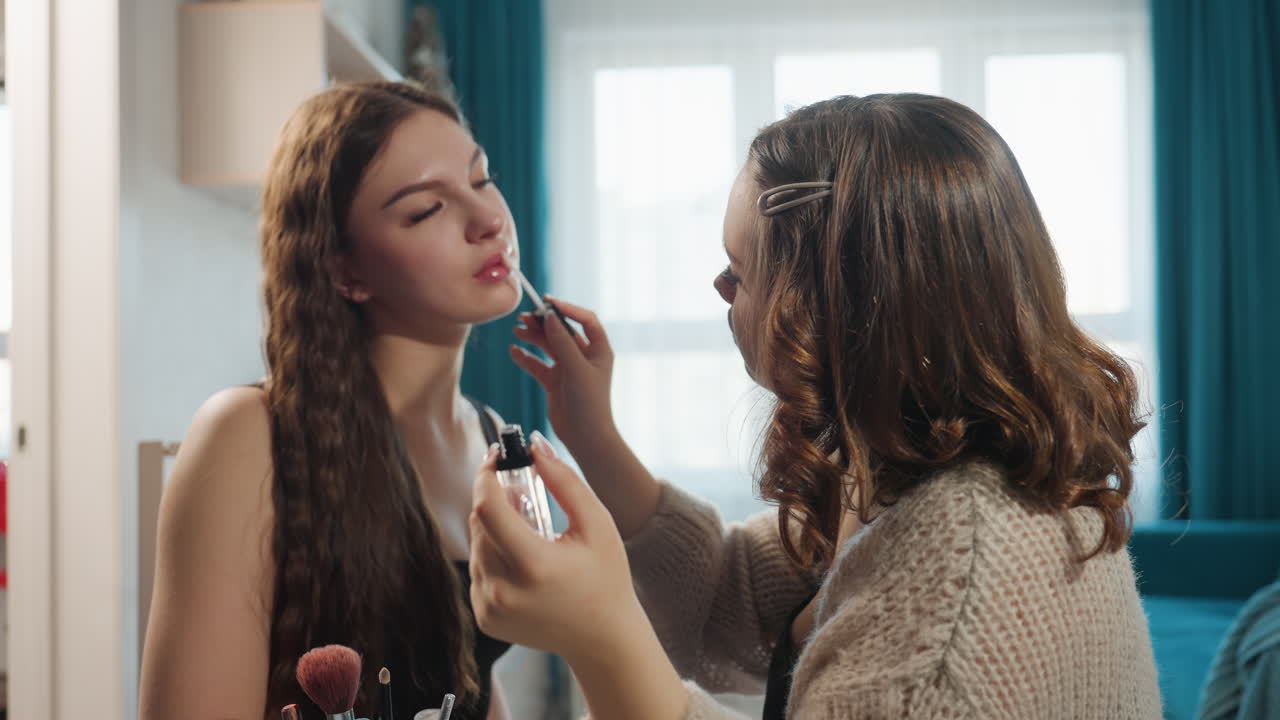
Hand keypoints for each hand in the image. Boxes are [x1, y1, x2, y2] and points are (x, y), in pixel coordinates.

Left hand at [468, 432, 641, 663]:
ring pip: (476, 546)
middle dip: (496, 499)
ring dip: (495, 528)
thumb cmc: (606, 577)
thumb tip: (535, 444)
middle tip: (522, 490)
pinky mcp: (485, 618)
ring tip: (530, 527)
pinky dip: (494, 556)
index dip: (487, 475)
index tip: (496, 456)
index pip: (488, 507)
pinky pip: (478, 570)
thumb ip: (565, 480)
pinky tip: (524, 559)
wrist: (602, 639)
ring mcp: (490, 608)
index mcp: (533, 566)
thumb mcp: (597, 524)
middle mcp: (504, 591)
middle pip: (480, 524)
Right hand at [509, 297, 617, 456]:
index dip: (567, 309)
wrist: (585, 437)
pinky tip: (514, 351)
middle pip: (562, 331)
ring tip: (517, 330)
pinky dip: (526, 357)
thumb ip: (563, 342)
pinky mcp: (554, 382)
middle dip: (544, 322)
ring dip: (533, 337)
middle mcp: (584, 357)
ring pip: (548, 346)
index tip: (547, 302)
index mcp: (599, 350)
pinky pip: (537, 365)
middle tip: (525, 317)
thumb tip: (550, 317)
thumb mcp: (577, 369)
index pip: (585, 320)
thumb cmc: (590, 404)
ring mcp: (568, 369)